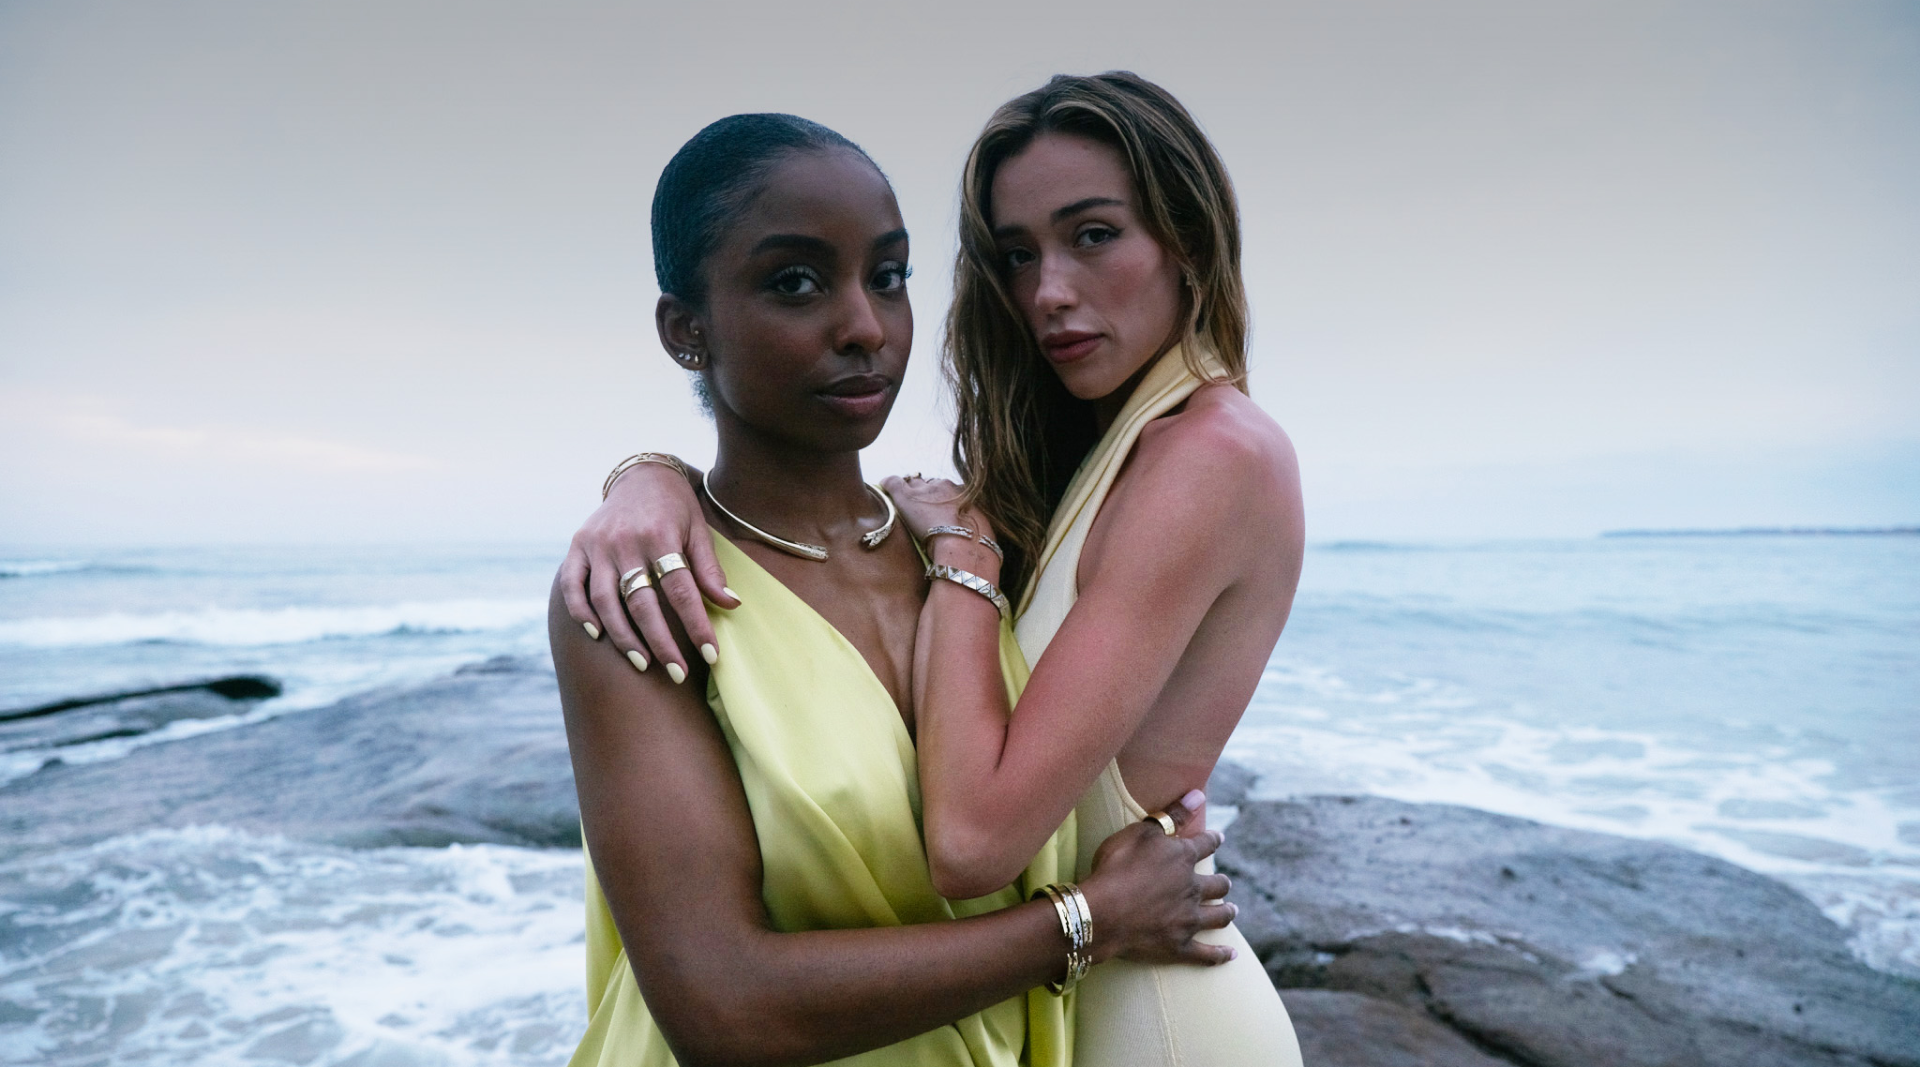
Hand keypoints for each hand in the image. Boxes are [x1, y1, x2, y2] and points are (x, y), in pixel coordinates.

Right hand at [559, 461, 735, 681]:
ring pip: (606, 601)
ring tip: (644, 663)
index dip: (696, 624)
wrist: (640, 475)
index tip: (711, 654)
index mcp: (661, 535)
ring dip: (624, 636)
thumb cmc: (676, 509)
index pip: (681, 589)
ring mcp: (598, 545)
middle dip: (661, 642)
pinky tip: (597, 634)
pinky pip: (573, 585)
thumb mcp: (699, 530)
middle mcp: (626, 541)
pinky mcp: (577, 546)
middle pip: (642, 602)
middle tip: (678, 673)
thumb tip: (732, 605)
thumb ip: (709, 569)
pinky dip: (581, 611)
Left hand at [880, 475, 1000, 575]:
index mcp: (965, 494)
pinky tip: (883, 488)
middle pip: (930, 484)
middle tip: (921, 510)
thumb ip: (977, 530)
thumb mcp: (983, 534)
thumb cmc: (975, 548)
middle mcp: (945, 486)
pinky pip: (892, 482)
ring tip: (904, 505)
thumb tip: (974, 538)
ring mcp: (925, 491)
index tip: (937, 512)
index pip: (948, 490)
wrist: (964, 548)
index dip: (941, 500)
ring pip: (912, 483)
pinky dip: (888, 485)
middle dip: (925, 494)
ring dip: (909, 492)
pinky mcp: (906, 496)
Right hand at [1076, 791, 1236, 967]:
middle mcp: (1192, 889)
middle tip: (1224, 883)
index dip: (1212, 840)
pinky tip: (1231, 955)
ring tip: (1231, 911)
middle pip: (1217, 884)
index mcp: (1182, 859)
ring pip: (1217, 916)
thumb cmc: (1116, 868)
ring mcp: (1188, 920)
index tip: (1218, 838)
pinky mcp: (1179, 946)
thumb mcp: (1140, 832)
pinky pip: (1206, 954)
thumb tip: (1198, 794)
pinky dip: (1220, 955)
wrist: (1102, 914)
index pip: (1204, 845)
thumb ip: (1171, 814)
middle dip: (1222, 882)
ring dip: (1226, 913)